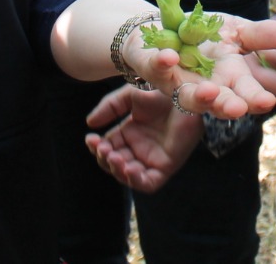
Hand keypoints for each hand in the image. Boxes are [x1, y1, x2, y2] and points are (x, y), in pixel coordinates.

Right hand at [84, 83, 202, 192]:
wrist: (185, 94)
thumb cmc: (161, 92)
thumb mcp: (130, 96)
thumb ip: (109, 108)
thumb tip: (89, 124)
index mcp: (128, 134)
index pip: (107, 148)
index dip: (97, 147)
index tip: (91, 138)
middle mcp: (138, 149)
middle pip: (114, 164)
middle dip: (104, 159)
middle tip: (103, 148)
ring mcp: (151, 159)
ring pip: (127, 176)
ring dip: (117, 170)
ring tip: (114, 157)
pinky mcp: (166, 167)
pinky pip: (148, 183)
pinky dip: (136, 180)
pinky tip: (129, 168)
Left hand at [123, 14, 275, 119]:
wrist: (165, 27)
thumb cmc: (206, 35)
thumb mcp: (237, 30)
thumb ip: (261, 35)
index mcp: (229, 79)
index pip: (245, 94)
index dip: (254, 99)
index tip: (267, 101)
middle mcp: (204, 87)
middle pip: (216, 104)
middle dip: (226, 106)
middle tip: (237, 108)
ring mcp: (177, 82)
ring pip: (187, 96)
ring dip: (197, 96)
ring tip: (208, 91)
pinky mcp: (153, 68)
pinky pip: (156, 69)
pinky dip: (162, 64)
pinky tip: (170, 57)